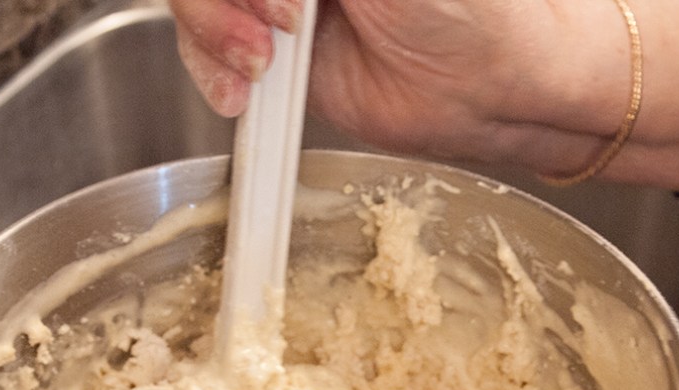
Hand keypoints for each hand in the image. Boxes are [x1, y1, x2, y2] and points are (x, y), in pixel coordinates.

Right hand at [166, 0, 678, 192]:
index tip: (284, 4)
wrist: (487, 87)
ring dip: (210, 33)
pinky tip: (243, 92)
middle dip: (217, 2)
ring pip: (192, 2)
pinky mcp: (267, 51)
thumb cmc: (460, 5)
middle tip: (277, 28)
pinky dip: (210, 68)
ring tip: (263, 64)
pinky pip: (205, 50)